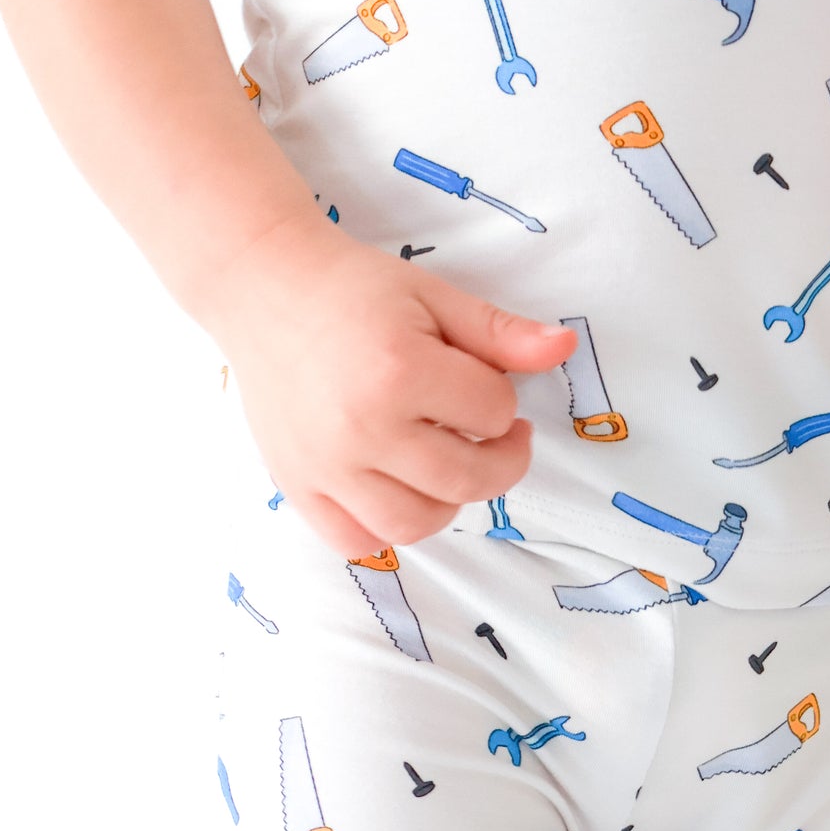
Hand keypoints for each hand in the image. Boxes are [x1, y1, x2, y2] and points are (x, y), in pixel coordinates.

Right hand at [198, 212, 573, 555]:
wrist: (264, 289)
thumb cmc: (353, 289)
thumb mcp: (433, 296)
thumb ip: (500, 332)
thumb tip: (565, 350)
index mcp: (399, 370)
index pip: (493, 412)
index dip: (502, 399)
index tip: (483, 381)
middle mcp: (362, 428)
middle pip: (466, 479)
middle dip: (501, 459)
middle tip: (497, 434)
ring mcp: (326, 466)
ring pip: (416, 523)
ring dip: (449, 500)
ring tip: (447, 463)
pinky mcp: (297, 486)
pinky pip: (356, 541)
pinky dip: (387, 528)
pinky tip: (398, 488)